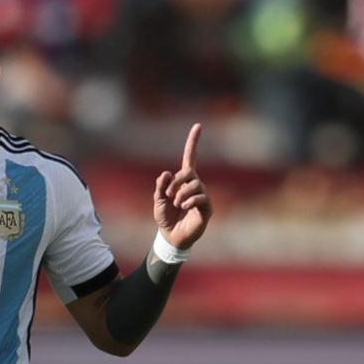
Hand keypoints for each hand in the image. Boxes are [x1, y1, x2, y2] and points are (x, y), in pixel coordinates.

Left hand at [152, 123, 211, 250]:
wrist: (171, 237)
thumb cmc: (165, 217)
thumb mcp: (157, 200)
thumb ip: (160, 186)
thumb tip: (166, 173)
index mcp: (183, 181)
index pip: (191, 157)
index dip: (193, 142)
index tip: (198, 125)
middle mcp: (195, 185)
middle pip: (189, 173)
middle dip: (176, 183)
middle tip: (168, 196)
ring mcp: (202, 196)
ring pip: (195, 184)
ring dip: (181, 194)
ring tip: (177, 204)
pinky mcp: (206, 208)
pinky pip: (200, 197)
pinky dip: (189, 201)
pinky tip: (184, 207)